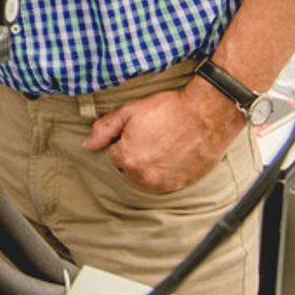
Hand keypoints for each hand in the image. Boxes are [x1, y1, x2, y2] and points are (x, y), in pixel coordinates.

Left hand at [81, 83, 243, 191]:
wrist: (207, 115)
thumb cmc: (168, 109)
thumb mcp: (130, 111)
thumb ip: (104, 129)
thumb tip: (86, 145)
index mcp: (127, 158)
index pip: (113, 153)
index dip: (124, 139)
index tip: (139, 128)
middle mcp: (143, 176)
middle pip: (128, 166)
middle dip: (135, 152)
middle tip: (153, 133)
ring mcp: (163, 183)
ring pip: (144, 175)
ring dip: (149, 163)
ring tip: (165, 142)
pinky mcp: (179, 185)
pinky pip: (163, 180)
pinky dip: (165, 170)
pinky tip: (175, 152)